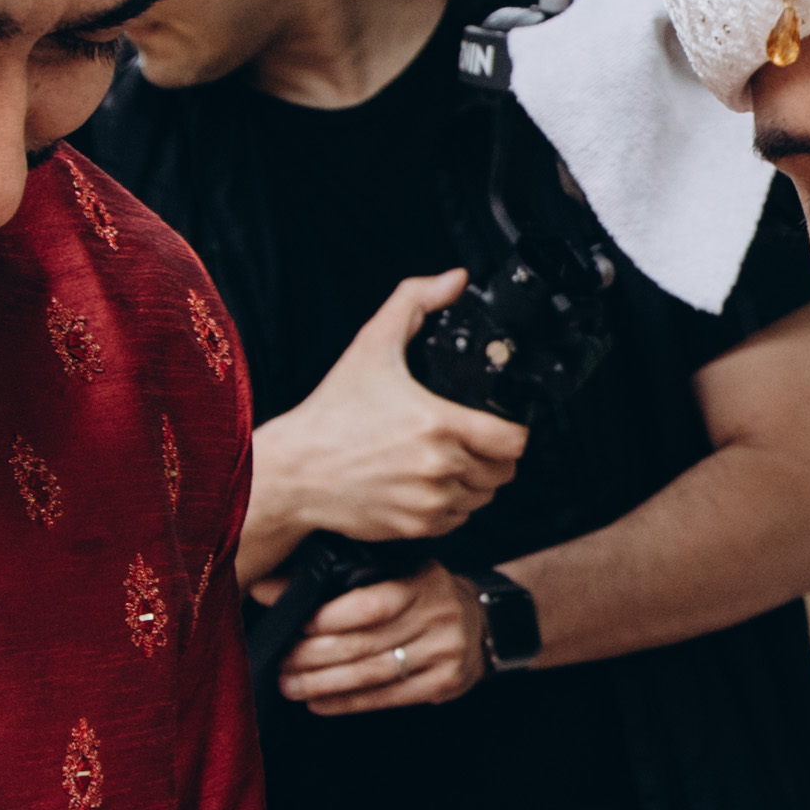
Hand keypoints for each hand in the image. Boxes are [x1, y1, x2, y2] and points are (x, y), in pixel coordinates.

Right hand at [252, 276, 527, 551]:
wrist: (294, 471)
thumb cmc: (331, 412)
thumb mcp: (373, 344)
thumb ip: (415, 301)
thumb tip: (455, 280)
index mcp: (438, 424)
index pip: (514, 441)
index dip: (515, 430)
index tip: (501, 423)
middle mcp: (439, 468)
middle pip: (504, 471)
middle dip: (496, 454)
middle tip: (476, 439)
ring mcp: (429, 503)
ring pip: (483, 497)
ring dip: (477, 480)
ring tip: (452, 460)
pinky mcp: (416, 529)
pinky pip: (458, 520)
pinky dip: (453, 504)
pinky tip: (430, 483)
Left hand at [283, 567, 489, 715]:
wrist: (482, 623)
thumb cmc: (420, 595)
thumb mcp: (392, 575)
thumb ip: (336, 582)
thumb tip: (266, 589)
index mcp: (422, 580)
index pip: (371, 603)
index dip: (329, 618)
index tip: (293, 624)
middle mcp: (438, 615)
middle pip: (366, 643)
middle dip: (314, 656)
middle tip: (281, 661)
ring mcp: (445, 652)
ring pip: (372, 674)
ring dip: (324, 683)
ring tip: (290, 685)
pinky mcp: (444, 683)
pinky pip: (387, 698)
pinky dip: (348, 702)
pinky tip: (319, 702)